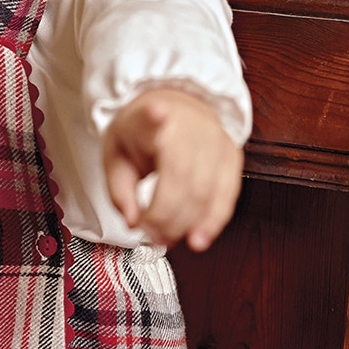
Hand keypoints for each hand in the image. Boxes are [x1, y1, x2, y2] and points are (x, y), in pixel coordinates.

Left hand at [102, 88, 242, 251]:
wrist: (175, 109)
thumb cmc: (144, 134)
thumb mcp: (116, 155)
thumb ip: (119, 190)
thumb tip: (133, 222)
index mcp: (152, 119)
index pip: (152, 117)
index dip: (155, 117)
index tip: (156, 113)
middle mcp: (189, 126)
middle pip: (182, 177)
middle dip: (165, 217)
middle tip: (149, 234)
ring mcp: (215, 140)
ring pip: (207, 192)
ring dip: (186, 224)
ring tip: (166, 239)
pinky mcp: (232, 156)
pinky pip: (227, 196)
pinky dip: (213, 221)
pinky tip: (198, 237)